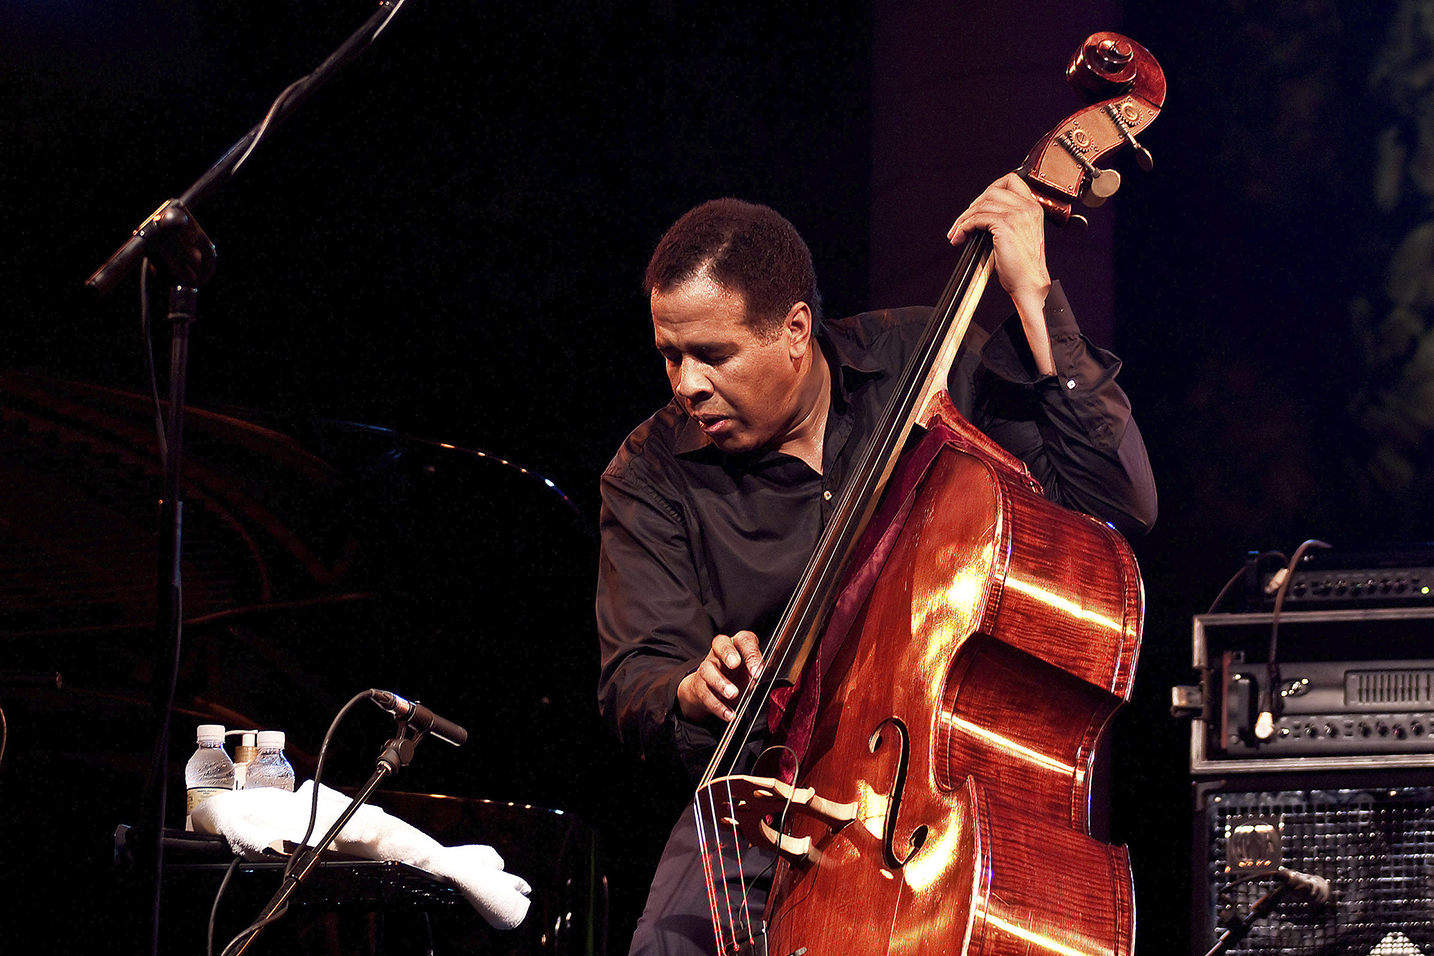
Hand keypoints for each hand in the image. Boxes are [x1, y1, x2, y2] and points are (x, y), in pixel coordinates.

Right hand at [677, 630, 762, 722]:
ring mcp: (707, 668)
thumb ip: (756, 673)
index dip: (751, 653)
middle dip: (727, 653)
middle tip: (735, 664)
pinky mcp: (699, 686)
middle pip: (720, 643)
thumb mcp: (750, 672)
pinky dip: (718, 706)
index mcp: (737, 645)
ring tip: (733, 694)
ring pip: (708, 669)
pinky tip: (729, 714)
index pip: (744, 640)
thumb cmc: (737, 676)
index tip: (757, 669)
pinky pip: (705, 694)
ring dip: (721, 682)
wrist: (713, 690)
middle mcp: (719, 653)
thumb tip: (762, 678)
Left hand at [947, 174, 1055, 374]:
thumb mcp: (1020, 234)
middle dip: (973, 205)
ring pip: (981, 204)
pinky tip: (960, 237)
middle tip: (963, 222)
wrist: (1030, 284)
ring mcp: (1017, 215)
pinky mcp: (1006, 225)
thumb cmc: (1023, 266)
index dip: (991, 187)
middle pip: (992, 190)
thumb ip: (1008, 219)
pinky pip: (977, 218)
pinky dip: (964, 226)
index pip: (1012, 180)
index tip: (978, 203)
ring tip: (957, 233)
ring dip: (963, 219)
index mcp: (1033, 207)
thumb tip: (981, 213)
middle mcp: (1027, 207)